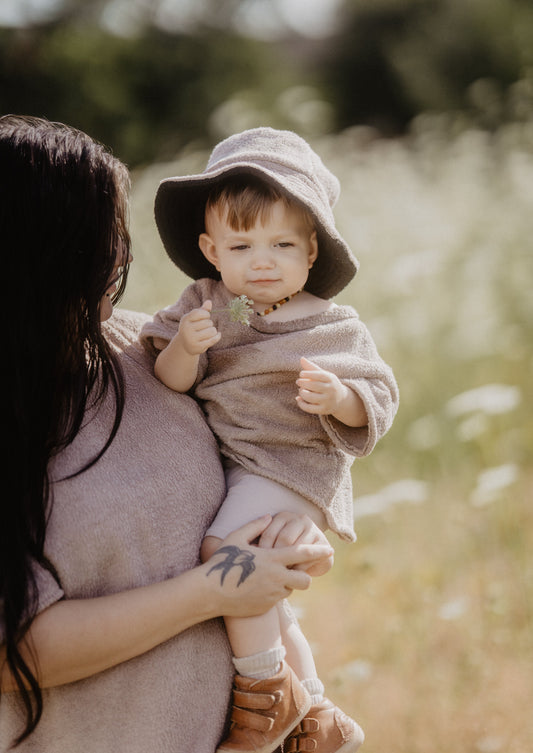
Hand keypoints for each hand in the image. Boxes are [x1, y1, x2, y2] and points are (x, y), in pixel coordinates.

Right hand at [178, 300, 220, 354]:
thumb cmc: (192, 328)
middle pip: (208, 322)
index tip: (205, 317)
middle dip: (210, 324)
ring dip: (213, 331)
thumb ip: (202, 310)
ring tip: (209, 332)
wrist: (185, 345)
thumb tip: (209, 302)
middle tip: (205, 327)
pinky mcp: (198, 347)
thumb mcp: (195, 318)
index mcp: (185, 319)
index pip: (200, 313)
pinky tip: (218, 335)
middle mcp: (186, 329)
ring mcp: (191, 339)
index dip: (206, 314)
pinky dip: (217, 336)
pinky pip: (213, 339)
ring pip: (212, 331)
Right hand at [203, 516, 332, 616]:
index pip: (303, 554)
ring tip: (274, 577)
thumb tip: (269, 517)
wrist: (210, 592)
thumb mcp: (236, 538)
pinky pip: (277, 600)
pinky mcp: (265, 607)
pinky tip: (261, 587)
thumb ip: (255, 526)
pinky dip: (274, 593)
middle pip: (305, 579)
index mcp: (272, 559)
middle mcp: (276, 578)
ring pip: (291, 590)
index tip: (329, 550)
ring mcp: (271, 595)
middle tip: (298, 570)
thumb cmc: (222, 561)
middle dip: (305, 575)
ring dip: (288, 584)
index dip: (318, 552)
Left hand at [257, 511, 333, 576]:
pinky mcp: (323, 543)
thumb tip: (251, 552)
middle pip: (284, 540)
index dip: (262, 551)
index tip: (258, 565)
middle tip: (270, 572)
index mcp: (283, 517)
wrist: (312, 555)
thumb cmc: (283, 551)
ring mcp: (312, 530)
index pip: (268, 533)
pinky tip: (293, 577)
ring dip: (289, 565)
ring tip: (280, 575)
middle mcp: (299, 519)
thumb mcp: (271, 543)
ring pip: (297, 549)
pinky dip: (300, 569)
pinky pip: (309, 558)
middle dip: (277, 558)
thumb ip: (262, 544)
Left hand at [296, 357, 367, 426]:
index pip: (319, 375)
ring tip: (301, 390)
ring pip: (310, 397)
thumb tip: (301, 358)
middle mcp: (331, 390)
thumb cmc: (328, 384)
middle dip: (303, 383)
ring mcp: (328, 401)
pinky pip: (309, 408)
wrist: (341, 399)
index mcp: (331, 379)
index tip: (301, 374)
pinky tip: (298, 399)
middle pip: (314, 386)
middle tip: (298, 381)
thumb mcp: (323, 375)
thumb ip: (312, 367)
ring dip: (302, 393)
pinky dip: (301, 404)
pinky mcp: (324, 410)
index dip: (308, 374)